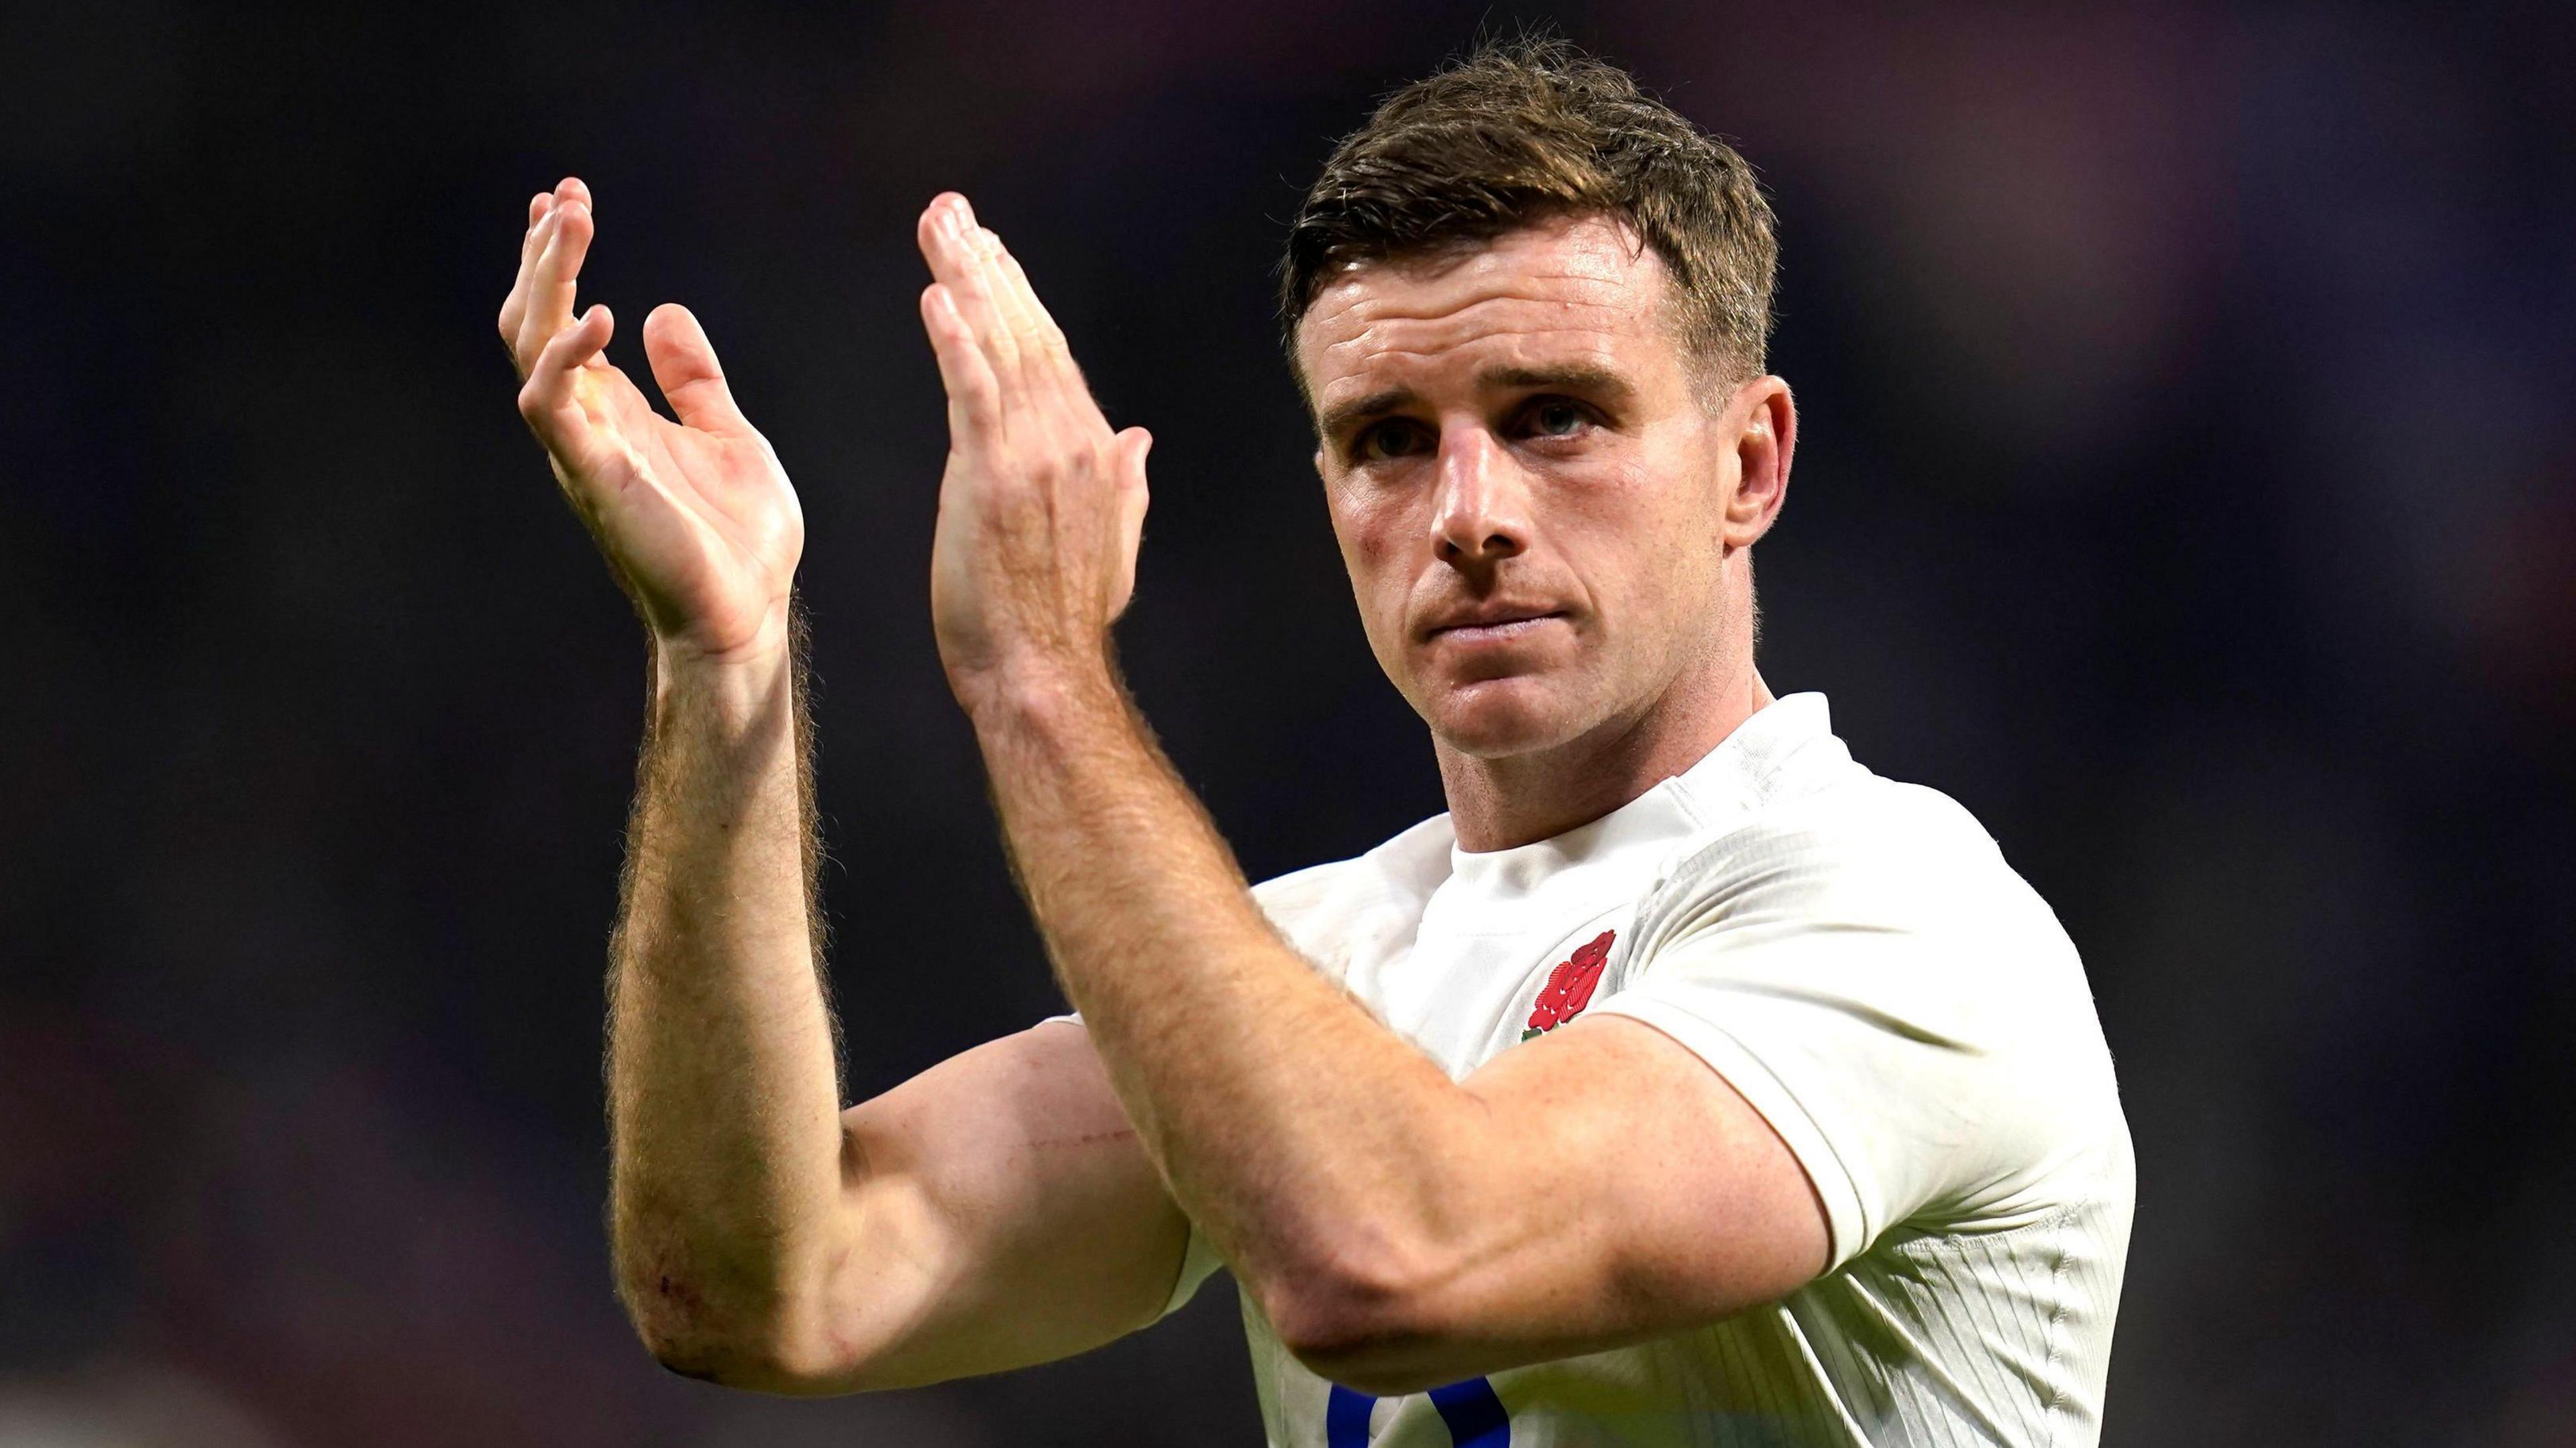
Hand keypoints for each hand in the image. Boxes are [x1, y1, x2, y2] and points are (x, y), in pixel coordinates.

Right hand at [501, 178, 802, 666]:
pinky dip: (567, 358)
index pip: (563, 320)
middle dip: (545, 256)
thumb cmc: (739, 540)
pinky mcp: (594, 477)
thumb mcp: (727, 434)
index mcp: (615, 412)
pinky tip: (600, 315)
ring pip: (532, 349)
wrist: (747, 613)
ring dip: (546, 281)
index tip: (564, 200)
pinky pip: (553, 407)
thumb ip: (692, 379)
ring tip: (570, 219)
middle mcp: (586, 424)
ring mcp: (583, 449)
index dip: (556, 262)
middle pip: (535, 322)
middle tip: (566, 195)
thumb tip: (662, 312)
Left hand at [914, 193, 1150, 709]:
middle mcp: (1070, 442)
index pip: (1053, 359)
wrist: (1044, 676)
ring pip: (999, 346)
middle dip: (988, 266)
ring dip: (967, 279)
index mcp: (1096, 455)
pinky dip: (956, 339)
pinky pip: (972, 390)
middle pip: (1026, 333)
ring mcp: (1033, 455)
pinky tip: (937, 296)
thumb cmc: (1063, 626)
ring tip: (940, 227)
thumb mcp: (1111, 548)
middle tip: (952, 211)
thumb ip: (1126, 486)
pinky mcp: (989, 474)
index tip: (991, 254)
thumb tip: (1140, 439)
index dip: (1020, 300)